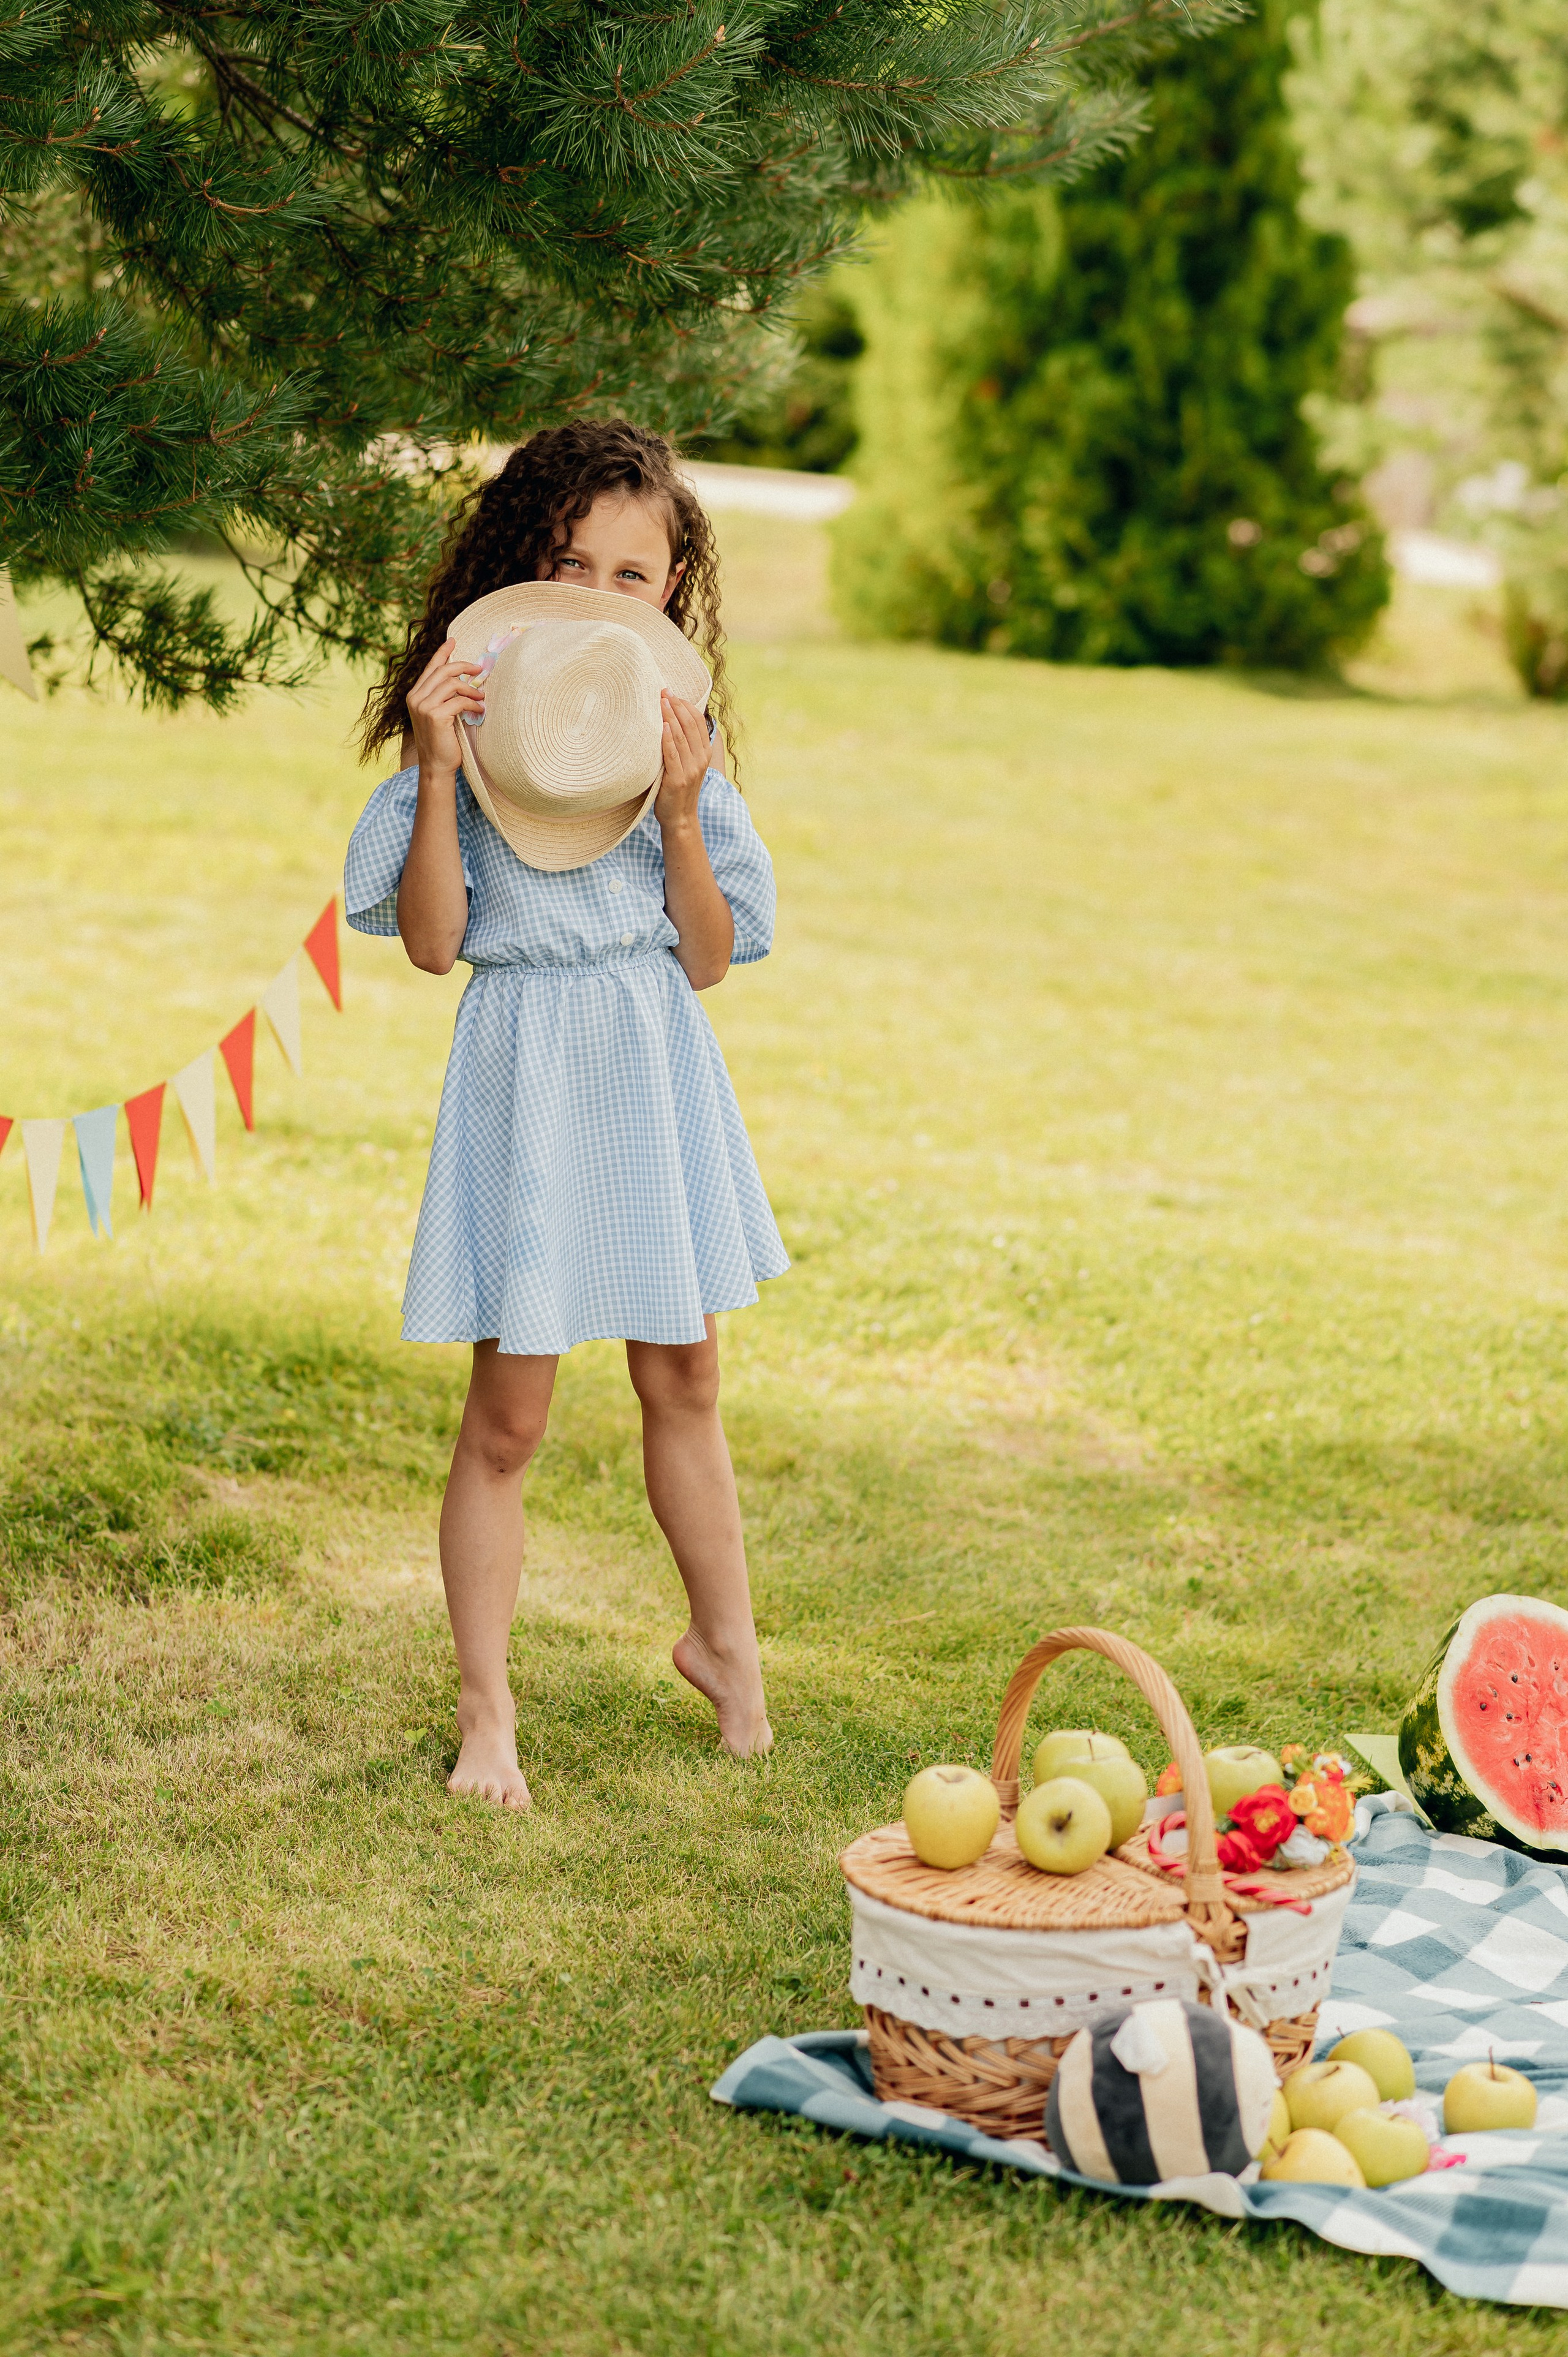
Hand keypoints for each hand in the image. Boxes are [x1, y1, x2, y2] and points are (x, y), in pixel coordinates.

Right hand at [406, 637, 484, 782]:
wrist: (436, 765)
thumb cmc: (441, 741)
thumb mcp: (439, 714)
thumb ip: (442, 696)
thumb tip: (461, 678)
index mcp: (414, 695)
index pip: (430, 668)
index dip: (442, 653)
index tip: (453, 641)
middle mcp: (416, 698)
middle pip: (443, 671)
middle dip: (463, 667)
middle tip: (479, 670)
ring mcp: (423, 706)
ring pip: (452, 684)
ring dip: (471, 690)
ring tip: (481, 698)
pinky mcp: (435, 716)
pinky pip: (459, 701)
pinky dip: (473, 704)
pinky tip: (480, 711)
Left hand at [654, 691, 710, 833]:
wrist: (680, 818)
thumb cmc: (679, 788)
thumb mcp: (688, 764)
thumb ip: (685, 745)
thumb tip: (672, 719)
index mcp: (705, 753)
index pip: (697, 721)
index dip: (685, 704)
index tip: (671, 692)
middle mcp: (700, 759)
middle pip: (689, 725)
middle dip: (676, 705)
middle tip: (662, 691)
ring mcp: (690, 770)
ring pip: (680, 736)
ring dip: (669, 716)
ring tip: (659, 701)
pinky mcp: (677, 780)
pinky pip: (672, 755)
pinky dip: (667, 739)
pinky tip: (661, 726)